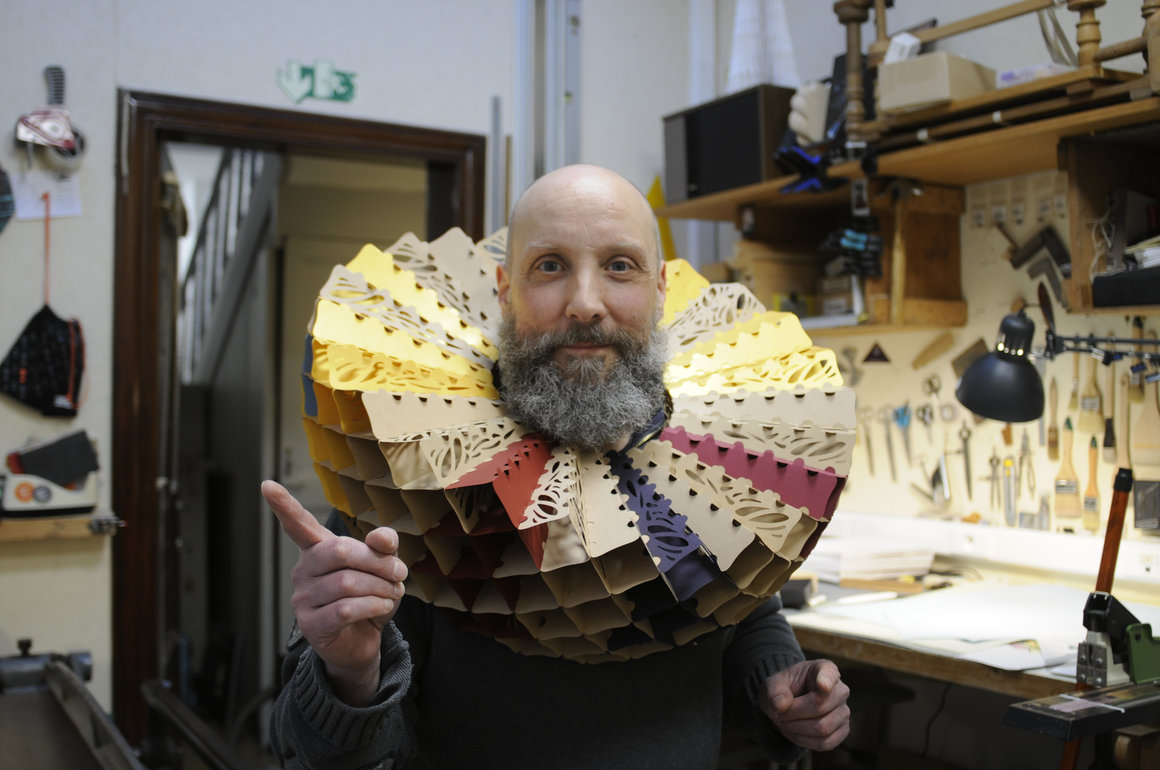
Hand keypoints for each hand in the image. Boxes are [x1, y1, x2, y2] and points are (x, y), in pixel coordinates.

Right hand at [263, 480, 407, 705]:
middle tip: (399, 572)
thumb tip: (384, 538)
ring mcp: (303, 598)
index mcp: (317, 548)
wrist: (364, 641)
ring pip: (347, 583)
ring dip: (381, 588)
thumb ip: (384, 547)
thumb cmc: (369, 596)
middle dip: (376, 561)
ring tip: (392, 594)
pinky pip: (345, 609)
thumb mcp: (383, 567)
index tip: (267, 484)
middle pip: (339, 550)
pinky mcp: (310, 624)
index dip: (283, 505)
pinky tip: (382, 607)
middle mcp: (304, 569)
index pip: (298, 524)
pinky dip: (372, 606)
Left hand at [759, 659, 849, 751]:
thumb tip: (782, 706)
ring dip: (797, 729)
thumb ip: (775, 691)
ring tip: (785, 722)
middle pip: (819, 707)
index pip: (829, 674)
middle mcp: (840, 690)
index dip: (827, 680)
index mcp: (824, 669)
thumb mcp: (774, 684)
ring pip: (822, 728)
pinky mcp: (843, 731)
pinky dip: (805, 741)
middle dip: (793, 714)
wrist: (789, 705)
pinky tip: (795, 732)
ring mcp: (844, 712)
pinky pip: (825, 743)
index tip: (822, 685)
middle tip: (778, 713)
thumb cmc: (785, 689)